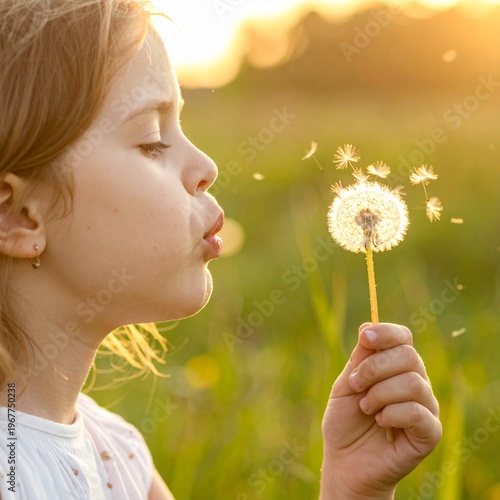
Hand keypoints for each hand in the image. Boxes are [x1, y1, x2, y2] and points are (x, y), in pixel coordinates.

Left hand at [320, 323, 441, 498]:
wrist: (345, 461)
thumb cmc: (345, 420)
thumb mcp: (346, 384)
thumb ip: (359, 358)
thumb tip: (368, 326)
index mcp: (395, 366)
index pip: (403, 338)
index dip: (386, 332)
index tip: (365, 337)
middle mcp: (415, 382)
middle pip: (408, 355)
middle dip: (374, 367)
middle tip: (356, 385)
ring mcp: (425, 407)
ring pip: (412, 382)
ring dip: (379, 393)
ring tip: (366, 408)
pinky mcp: (430, 433)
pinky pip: (418, 413)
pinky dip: (392, 414)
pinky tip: (380, 422)